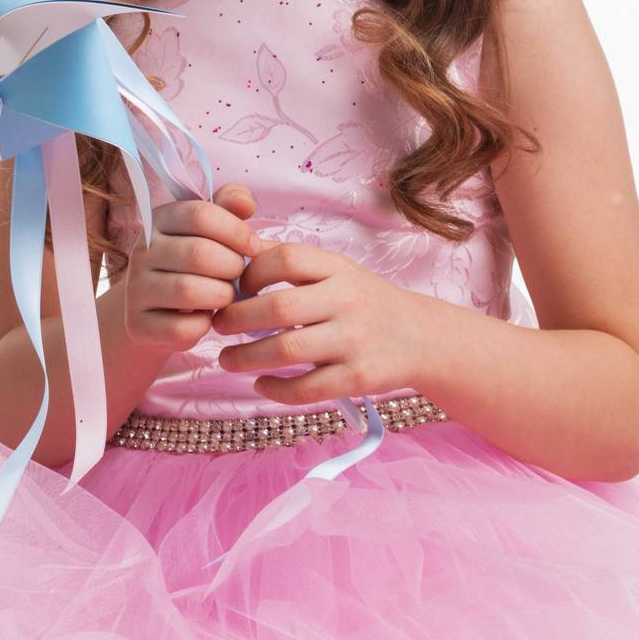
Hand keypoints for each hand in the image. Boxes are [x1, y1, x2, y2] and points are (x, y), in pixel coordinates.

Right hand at [123, 183, 266, 357]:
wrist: (153, 312)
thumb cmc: (193, 264)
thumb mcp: (208, 230)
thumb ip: (229, 207)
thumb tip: (247, 203)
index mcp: (159, 219)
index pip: (199, 214)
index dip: (235, 230)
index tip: (255, 246)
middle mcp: (142, 251)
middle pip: (198, 253)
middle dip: (232, 266)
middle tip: (239, 274)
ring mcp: (135, 288)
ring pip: (189, 290)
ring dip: (221, 295)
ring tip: (226, 294)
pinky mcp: (138, 324)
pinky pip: (182, 327)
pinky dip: (204, 325)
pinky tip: (205, 317)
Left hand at [211, 240, 426, 405]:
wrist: (421, 337)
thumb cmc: (365, 300)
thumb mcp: (336, 270)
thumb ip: (291, 261)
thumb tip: (237, 250)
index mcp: (337, 268)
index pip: (284, 258)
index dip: (251, 271)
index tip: (235, 287)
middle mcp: (346, 300)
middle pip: (277, 308)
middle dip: (236, 319)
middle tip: (217, 325)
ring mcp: (353, 341)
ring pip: (286, 350)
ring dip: (246, 358)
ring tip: (226, 360)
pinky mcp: (357, 378)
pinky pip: (306, 389)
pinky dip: (275, 389)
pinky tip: (260, 384)